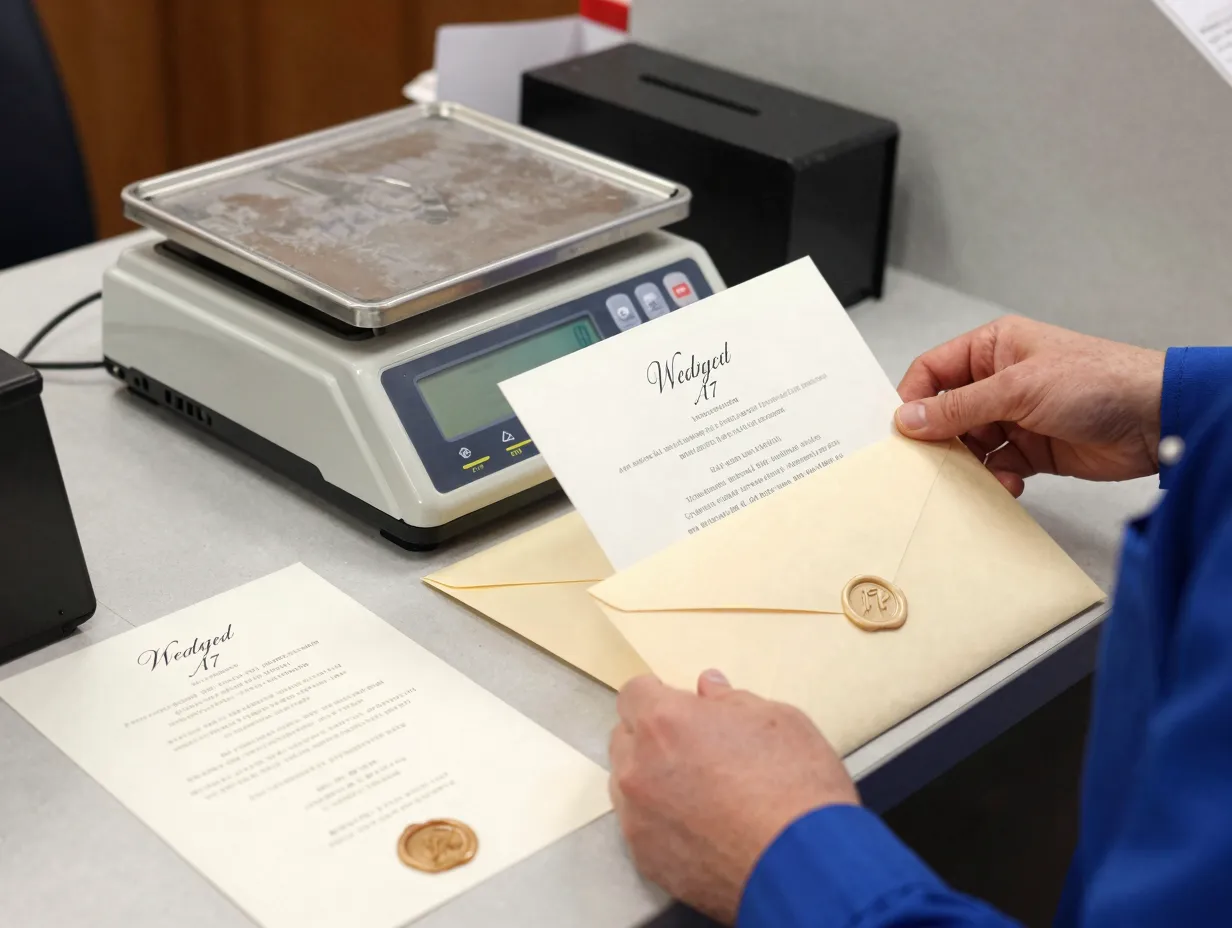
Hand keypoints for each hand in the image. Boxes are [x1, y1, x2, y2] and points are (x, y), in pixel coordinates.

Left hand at [609, 671, 857, 924]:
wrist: (803, 866)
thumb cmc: (796, 785)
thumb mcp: (778, 721)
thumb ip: (731, 701)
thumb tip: (708, 689)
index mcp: (665, 723)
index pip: (633, 694)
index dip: (658, 696)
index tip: (681, 707)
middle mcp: (638, 769)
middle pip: (624, 739)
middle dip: (651, 737)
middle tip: (695, 750)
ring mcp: (637, 819)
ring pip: (627, 785)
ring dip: (652, 780)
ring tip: (700, 794)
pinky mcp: (646, 860)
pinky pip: (640, 828)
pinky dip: (661, 822)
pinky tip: (701, 830)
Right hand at [895, 316, 1165, 495]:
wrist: (1155, 418)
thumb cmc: (1098, 381)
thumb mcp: (1018, 388)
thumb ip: (960, 407)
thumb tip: (910, 419)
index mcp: (993, 348)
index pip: (933, 371)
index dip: (913, 399)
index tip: (901, 430)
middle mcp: (999, 380)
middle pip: (946, 412)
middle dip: (939, 439)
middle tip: (930, 463)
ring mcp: (1014, 416)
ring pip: (968, 444)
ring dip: (968, 464)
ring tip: (976, 476)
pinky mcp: (1031, 449)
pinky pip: (995, 467)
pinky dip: (994, 479)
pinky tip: (1008, 483)